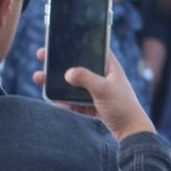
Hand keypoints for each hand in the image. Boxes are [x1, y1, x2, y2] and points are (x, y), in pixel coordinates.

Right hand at [33, 48, 154, 141]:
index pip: (92, 49)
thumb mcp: (103, 89)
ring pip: (73, 84)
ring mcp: (96, 91)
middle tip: (42, 55)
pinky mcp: (92, 105)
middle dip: (60, 62)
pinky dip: (63, 100)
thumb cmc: (122, 106)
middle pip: (78, 66)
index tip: (60, 39)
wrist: (131, 131)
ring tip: (39, 77)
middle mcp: (103, 76)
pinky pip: (74, 101)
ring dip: (57, 82)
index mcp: (109, 66)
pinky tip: (50, 98)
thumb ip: (86, 78)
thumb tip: (67, 73)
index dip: (77, 43)